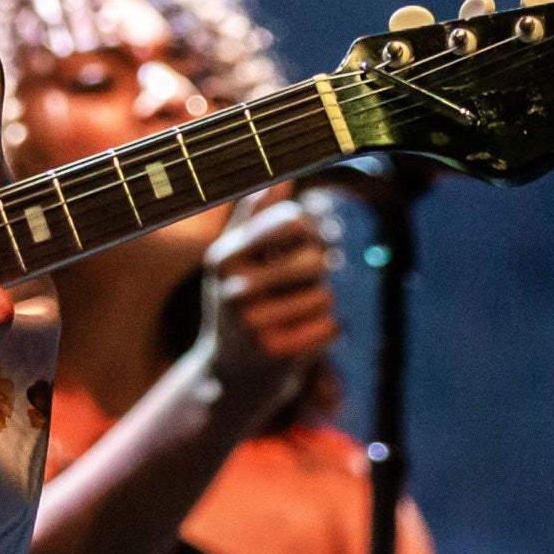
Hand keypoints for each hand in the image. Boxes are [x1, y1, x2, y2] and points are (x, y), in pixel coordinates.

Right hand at [196, 194, 338, 415]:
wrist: (229, 373)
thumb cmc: (238, 302)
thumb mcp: (235, 259)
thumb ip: (255, 217)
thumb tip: (280, 180)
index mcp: (223, 256)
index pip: (291, 221)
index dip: (308, 230)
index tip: (301, 242)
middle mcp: (233, 287)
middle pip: (315, 260)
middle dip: (319, 270)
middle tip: (303, 282)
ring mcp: (252, 323)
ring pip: (325, 296)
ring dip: (321, 304)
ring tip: (296, 313)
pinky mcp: (275, 353)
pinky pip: (330, 327)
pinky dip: (326, 330)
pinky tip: (303, 334)